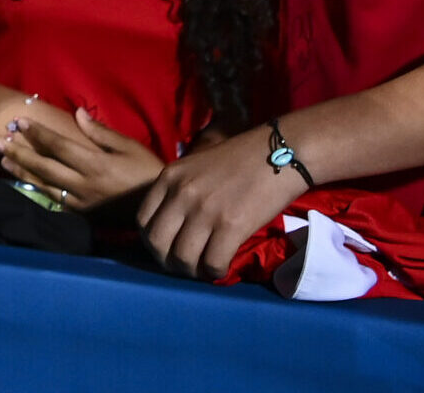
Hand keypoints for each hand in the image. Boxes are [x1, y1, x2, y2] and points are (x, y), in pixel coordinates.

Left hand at [0, 105, 165, 211]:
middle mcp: (84, 185)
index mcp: (95, 165)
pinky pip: (54, 202)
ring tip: (2, 160)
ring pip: (44, 186)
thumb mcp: (129, 147)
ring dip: (21, 172)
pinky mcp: (83, 214)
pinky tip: (23, 183)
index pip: (59, 146)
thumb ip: (101, 132)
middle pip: (44, 167)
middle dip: (19, 153)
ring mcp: (82, 202)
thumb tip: (78, 113)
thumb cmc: (147, 171)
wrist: (159, 208)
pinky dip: (36, 191)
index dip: (37, 134)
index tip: (20, 122)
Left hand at [137, 126, 301, 279]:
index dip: (151, 243)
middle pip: (157, 244)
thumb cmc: (241, 159)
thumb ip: (178, 190)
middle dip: (167, 262)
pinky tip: (222, 266)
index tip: (165, 249)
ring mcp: (205, 210)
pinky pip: (213, 263)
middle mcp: (182, 193)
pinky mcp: (232, 226)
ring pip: (183, 258)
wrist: (280, 152)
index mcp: (170, 177)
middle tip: (184, 265)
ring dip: (192, 271)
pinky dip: (215, 271)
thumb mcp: (196, 166)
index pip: (143, 221)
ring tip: (204, 267)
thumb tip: (171, 225)